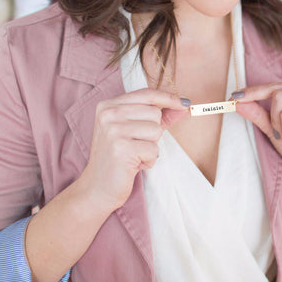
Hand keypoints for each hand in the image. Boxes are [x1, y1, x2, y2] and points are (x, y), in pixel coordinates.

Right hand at [80, 88, 188, 211]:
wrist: (97, 187)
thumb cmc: (118, 157)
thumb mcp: (135, 131)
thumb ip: (158, 116)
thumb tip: (183, 105)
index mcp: (108, 106)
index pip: (146, 94)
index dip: (168, 98)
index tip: (183, 103)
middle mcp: (108, 114)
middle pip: (154, 113)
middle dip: (153, 132)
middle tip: (136, 144)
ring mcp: (113, 131)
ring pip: (156, 131)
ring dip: (151, 147)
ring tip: (134, 154)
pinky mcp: (121, 149)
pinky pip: (153, 149)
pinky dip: (149, 160)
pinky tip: (133, 164)